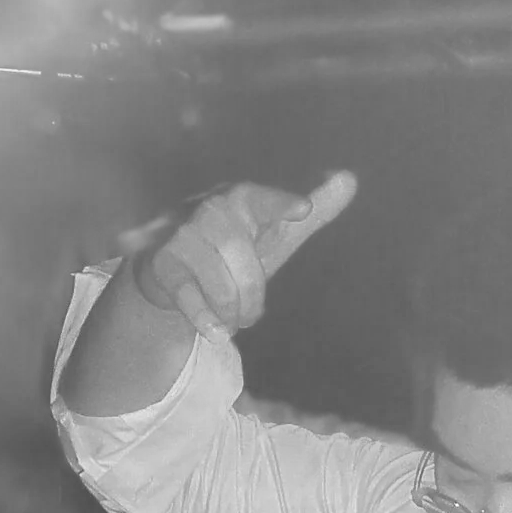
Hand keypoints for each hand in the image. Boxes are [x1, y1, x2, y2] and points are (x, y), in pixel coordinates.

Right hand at [132, 171, 357, 339]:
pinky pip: (189, 296)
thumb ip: (314, 210)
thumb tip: (349, 179)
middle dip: (251, 296)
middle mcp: (210, 210)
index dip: (281, 205)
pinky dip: (205, 319)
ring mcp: (182, 236)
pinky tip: (216, 333)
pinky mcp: (162, 264)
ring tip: (230, 318)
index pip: (263, 200)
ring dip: (230, 311)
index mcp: (242, 198)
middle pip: (243, 258)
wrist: (170, 268)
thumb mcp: (275, 232)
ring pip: (218, 283)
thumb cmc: (233, 248)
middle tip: (251, 315)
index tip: (303, 211)